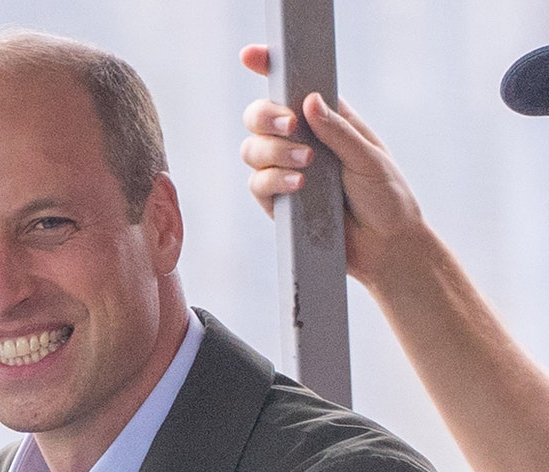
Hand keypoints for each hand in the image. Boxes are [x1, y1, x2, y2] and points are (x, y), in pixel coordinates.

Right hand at [238, 44, 430, 291]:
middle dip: (266, 116)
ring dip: (274, 152)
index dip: (269, 69)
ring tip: (306, 165)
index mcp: (327, 121)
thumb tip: (308, 100)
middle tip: (290, 125)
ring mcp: (285, 170)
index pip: (293, 88)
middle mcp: (301, 141)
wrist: (386, 248)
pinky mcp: (277, 201)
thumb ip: (338, 131)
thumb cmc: (387, 198)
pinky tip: (298, 186)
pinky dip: (274, 181)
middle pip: (260, 116)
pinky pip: (258, 183)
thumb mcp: (370, 159)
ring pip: (252, 149)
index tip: (252, 55)